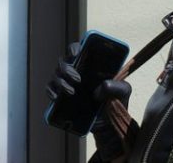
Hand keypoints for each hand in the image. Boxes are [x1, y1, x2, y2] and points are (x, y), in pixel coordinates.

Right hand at [46, 41, 132, 160]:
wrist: (108, 124)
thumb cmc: (115, 101)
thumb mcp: (123, 92)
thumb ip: (119, 86)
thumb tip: (104, 85)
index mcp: (89, 65)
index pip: (77, 50)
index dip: (74, 48)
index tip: (75, 54)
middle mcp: (75, 71)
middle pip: (63, 62)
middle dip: (67, 69)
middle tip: (77, 79)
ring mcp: (67, 83)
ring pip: (56, 75)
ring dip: (61, 82)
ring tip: (71, 92)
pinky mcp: (61, 96)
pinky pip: (50, 89)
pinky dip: (51, 91)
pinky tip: (56, 97)